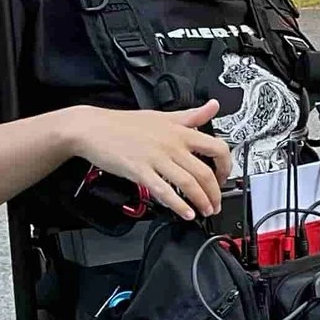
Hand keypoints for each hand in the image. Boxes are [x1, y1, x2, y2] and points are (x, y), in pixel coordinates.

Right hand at [65, 100, 231, 221]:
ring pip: (188, 183)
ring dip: (201, 201)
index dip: (226, 166)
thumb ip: (191, 116)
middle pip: (204, 172)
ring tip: (205, 210)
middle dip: (215, 192)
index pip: (216, 148)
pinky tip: (185, 213)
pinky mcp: (140, 171)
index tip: (224, 177)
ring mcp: (156, 158)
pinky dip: (178, 204)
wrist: (92, 128)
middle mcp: (172, 145)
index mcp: (180, 131)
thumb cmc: (125, 124)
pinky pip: (163, 190)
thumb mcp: (163, 116)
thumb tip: (213, 107)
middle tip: (216, 203)